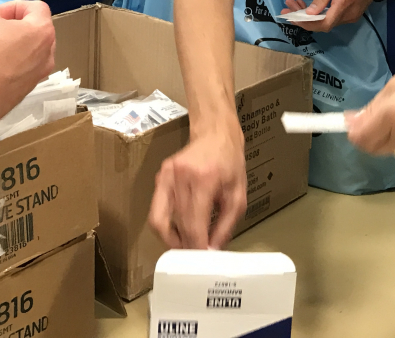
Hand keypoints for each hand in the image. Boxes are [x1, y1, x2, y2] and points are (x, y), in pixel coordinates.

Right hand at [0, 0, 56, 123]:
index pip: (37, 9)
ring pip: (29, 56)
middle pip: (36, 34)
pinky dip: (6, 69)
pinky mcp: (22, 96)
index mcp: (43, 34)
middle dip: (17, 28)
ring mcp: (36, 79)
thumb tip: (0, 27)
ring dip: (12, 49)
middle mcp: (47, 57)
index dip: (14, 6)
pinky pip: (18, 74)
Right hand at [149, 125, 246, 248]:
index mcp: (203, 179)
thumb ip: (225, 224)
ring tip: (184, 245)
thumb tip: (212, 250)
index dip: (195, 246)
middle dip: (183, 245)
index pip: (193, 223)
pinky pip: (157, 209)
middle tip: (193, 257)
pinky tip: (180, 228)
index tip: (201, 260)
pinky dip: (166, 224)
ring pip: (159, 220)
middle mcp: (180, 177)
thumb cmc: (230, 162)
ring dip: (170, 238)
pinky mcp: (159, 177)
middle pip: (175, 224)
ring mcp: (166, 175)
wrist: (215, 133)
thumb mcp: (238, 194)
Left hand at [281, 0, 385, 31]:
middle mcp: (347, 16)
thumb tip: (310, 12)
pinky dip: (320, 14)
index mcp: (342, 5)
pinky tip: (312, 6)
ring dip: (310, 16)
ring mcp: (351, 17)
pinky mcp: (353, 15)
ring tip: (297, 4)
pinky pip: (333, 19)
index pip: (322, 24)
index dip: (305, 24)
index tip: (290, 16)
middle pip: (322, 25)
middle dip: (303, 18)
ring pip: (327, 22)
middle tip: (288, 6)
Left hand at [347, 52, 394, 158]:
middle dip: (369, 134)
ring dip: (387, 136)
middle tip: (379, 114)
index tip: (352, 120)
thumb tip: (352, 122)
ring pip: (388, 148)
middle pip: (371, 147)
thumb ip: (373, 106)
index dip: (352, 130)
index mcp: (392, 116)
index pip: (359, 138)